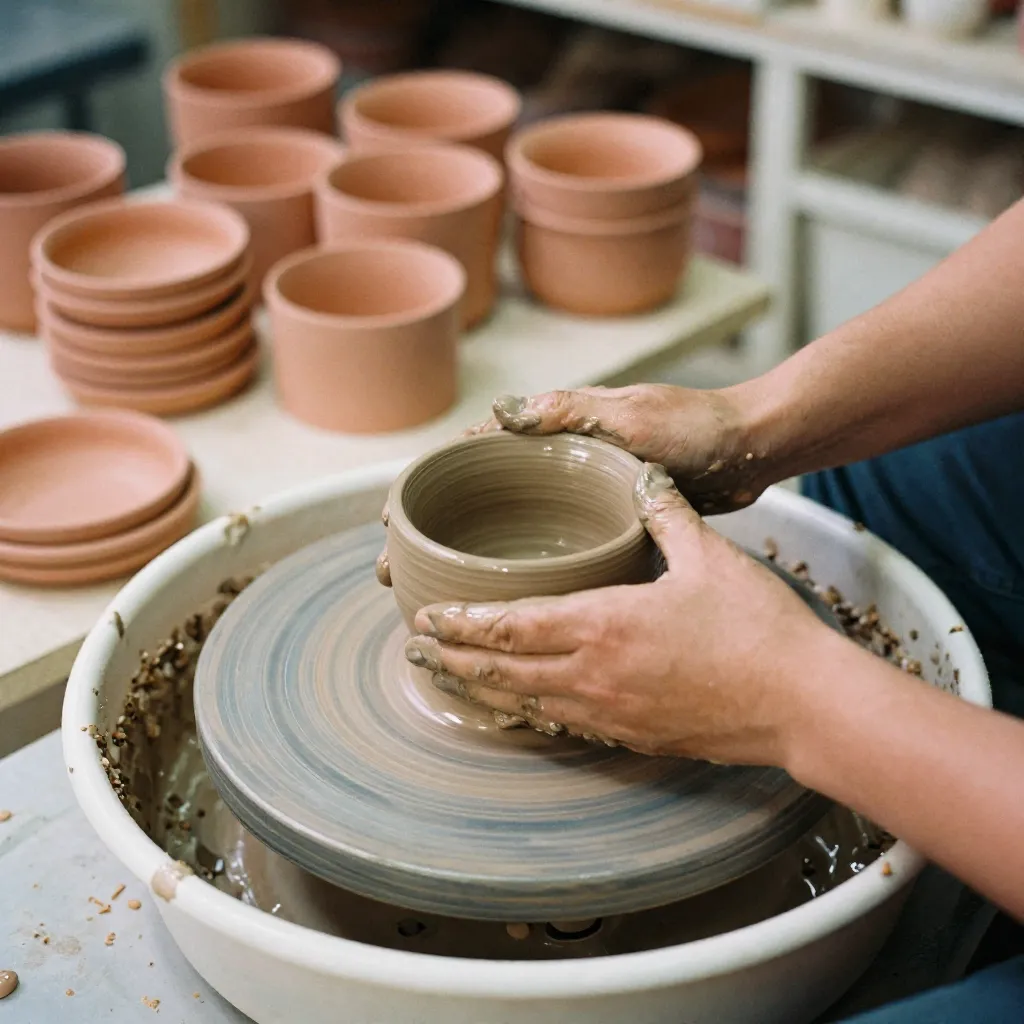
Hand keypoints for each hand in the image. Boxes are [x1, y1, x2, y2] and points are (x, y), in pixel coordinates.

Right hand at [377, 383, 766, 587]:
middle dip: (434, 544)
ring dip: (470, 570)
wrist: (749, 451)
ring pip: (506, 539)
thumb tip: (500, 413)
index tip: (394, 526)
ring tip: (438, 610)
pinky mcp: (603, 532)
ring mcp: (577, 504)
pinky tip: (506, 620)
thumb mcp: (632, 416)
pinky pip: (547, 560)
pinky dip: (519, 585)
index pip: (469, 462)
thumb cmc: (694, 427)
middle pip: (476, 509)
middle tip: (397, 582)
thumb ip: (570, 413)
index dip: (427, 493)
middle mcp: (555, 471)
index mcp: (552, 437)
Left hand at [403, 464, 841, 766]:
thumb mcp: (709, 556)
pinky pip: (564, 727)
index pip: (512, 624)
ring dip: (481, 691)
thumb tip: (642, 477)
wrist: (801, 702)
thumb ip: (664, 514)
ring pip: (526, 704)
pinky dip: (528, 715)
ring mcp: (612, 713)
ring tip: (448, 682)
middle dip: (453, 661)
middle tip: (415, 651)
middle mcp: (594, 674)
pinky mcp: (635, 737)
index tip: (428, 617)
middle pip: (503, 671)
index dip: (463, 623)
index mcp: (604, 623)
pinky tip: (519, 710)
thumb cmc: (757, 628)